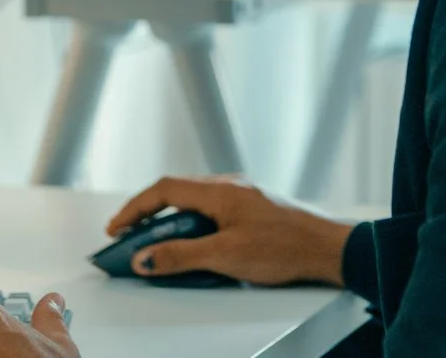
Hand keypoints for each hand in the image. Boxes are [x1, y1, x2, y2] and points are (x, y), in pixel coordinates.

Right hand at [106, 175, 354, 286]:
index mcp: (219, 190)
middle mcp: (229, 187)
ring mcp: (242, 197)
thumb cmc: (285, 246)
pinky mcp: (252, 210)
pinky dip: (191, 226)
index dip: (135, 208)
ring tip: (156, 246)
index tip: (117, 228)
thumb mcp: (225, 255)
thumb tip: (145, 258)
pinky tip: (193, 245)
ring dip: (170, 222)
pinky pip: (210, 212)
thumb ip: (181, 256)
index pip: (164, 190)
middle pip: (176, 193)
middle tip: (129, 238)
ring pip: (194, 203)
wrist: (328, 249)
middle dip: (148, 215)